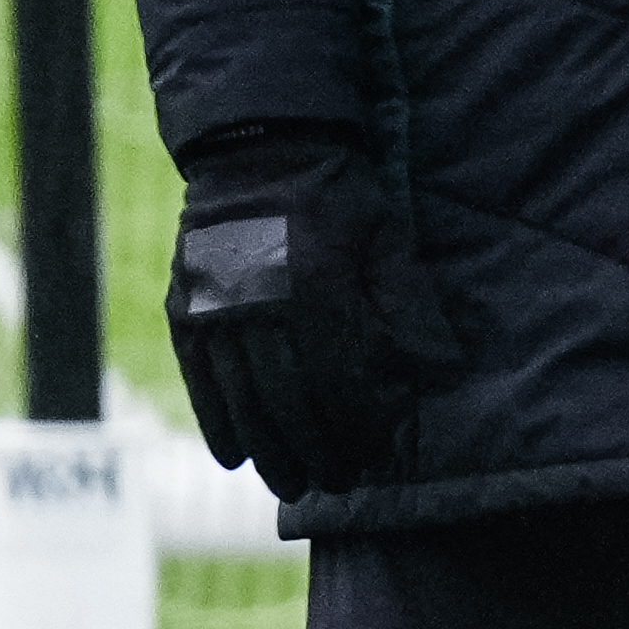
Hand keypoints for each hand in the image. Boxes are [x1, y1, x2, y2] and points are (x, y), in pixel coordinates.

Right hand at [163, 137, 461, 490]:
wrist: (257, 143)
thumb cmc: (339, 192)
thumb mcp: (388, 235)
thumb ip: (409, 304)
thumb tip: (443, 370)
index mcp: (318, 281)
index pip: (340, 373)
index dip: (357, 421)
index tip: (373, 456)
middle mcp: (260, 299)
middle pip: (289, 395)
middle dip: (315, 447)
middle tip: (334, 484)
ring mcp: (216, 305)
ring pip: (242, 395)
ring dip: (268, 447)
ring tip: (291, 484)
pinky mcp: (185, 305)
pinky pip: (199, 376)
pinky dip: (216, 419)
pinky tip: (233, 456)